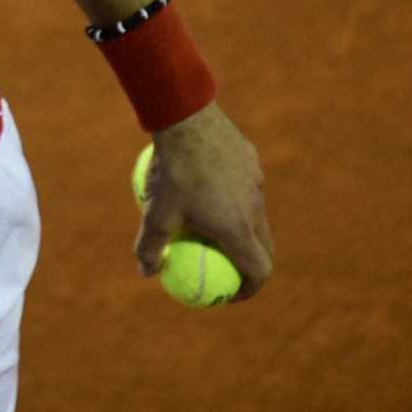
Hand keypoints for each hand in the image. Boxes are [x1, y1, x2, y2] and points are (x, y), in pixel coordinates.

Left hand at [134, 100, 273, 301]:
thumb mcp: (155, 213)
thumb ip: (150, 246)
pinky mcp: (251, 159)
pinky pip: (246, 185)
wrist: (187, 118)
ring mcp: (256, 181)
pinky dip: (234, 195)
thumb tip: (147, 271)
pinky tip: (206, 184)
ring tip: (212, 223)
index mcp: (238, 228)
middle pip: (264, 245)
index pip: (259, 270)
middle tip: (226, 265)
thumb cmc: (172, 171)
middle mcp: (255, 207)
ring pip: (256, 213)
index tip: (230, 293)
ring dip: (242, 225)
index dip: (249, 289)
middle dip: (250, 262)